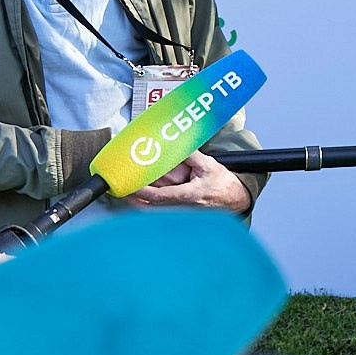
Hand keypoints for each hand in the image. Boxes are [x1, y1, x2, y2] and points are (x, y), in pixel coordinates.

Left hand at [127, 150, 251, 211]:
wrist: (234, 199)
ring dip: (139, 200)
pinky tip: (138, 197)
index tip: (130, 188)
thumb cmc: (223, 185)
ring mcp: (180, 209)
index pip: (159, 196)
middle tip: (121, 186)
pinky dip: (147, 202)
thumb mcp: (209, 166)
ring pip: (154, 207)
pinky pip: (160, 208)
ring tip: (125, 191)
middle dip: (135, 195)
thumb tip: (178, 145)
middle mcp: (181, 205)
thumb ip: (192, 155)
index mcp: (188, 195)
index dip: (142, 193)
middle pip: (152, 202)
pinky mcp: (180, 210)